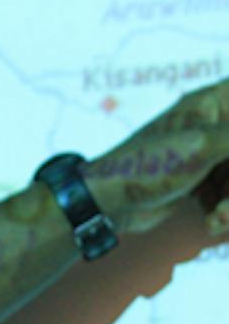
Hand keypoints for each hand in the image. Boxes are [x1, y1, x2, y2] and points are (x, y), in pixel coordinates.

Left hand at [83, 80, 228, 238]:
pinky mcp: (203, 181)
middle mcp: (216, 123)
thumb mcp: (204, 146)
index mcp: (216, 100)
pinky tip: (211, 222)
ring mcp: (211, 153)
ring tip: (219, 218)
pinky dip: (224, 211)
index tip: (227, 164)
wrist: (106, 205)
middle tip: (226, 206)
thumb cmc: (147, 166)